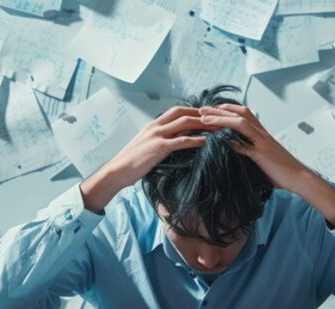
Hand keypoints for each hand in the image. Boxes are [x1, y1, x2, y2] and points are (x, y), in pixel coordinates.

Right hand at [80, 106, 208, 212]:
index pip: (176, 111)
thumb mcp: (145, 147)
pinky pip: (182, 141)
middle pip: (182, 112)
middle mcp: (155, 126)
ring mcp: (157, 136)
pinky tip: (207, 142)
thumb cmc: (131, 163)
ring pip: (185, 123)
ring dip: (203, 124)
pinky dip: (196, 140)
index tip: (207, 114)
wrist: (117, 171)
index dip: (193, 110)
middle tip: (216, 118)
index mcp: (152, 125)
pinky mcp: (159, 148)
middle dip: (201, 113)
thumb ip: (158, 141)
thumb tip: (173, 143)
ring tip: (217, 128)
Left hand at [199, 104, 334, 226]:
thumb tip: (234, 150)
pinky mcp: (262, 155)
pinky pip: (243, 146)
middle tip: (201, 108)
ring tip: (203, 119)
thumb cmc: (282, 171)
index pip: (244, 113)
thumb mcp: (263, 158)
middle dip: (219, 109)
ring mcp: (262, 143)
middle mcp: (262, 134)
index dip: (227, 108)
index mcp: (262, 134)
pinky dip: (230, 142)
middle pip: (240, 113)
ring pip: (240, 124)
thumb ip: (250, 151)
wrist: (299, 178)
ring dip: (220, 119)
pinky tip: (216, 140)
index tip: (211, 109)